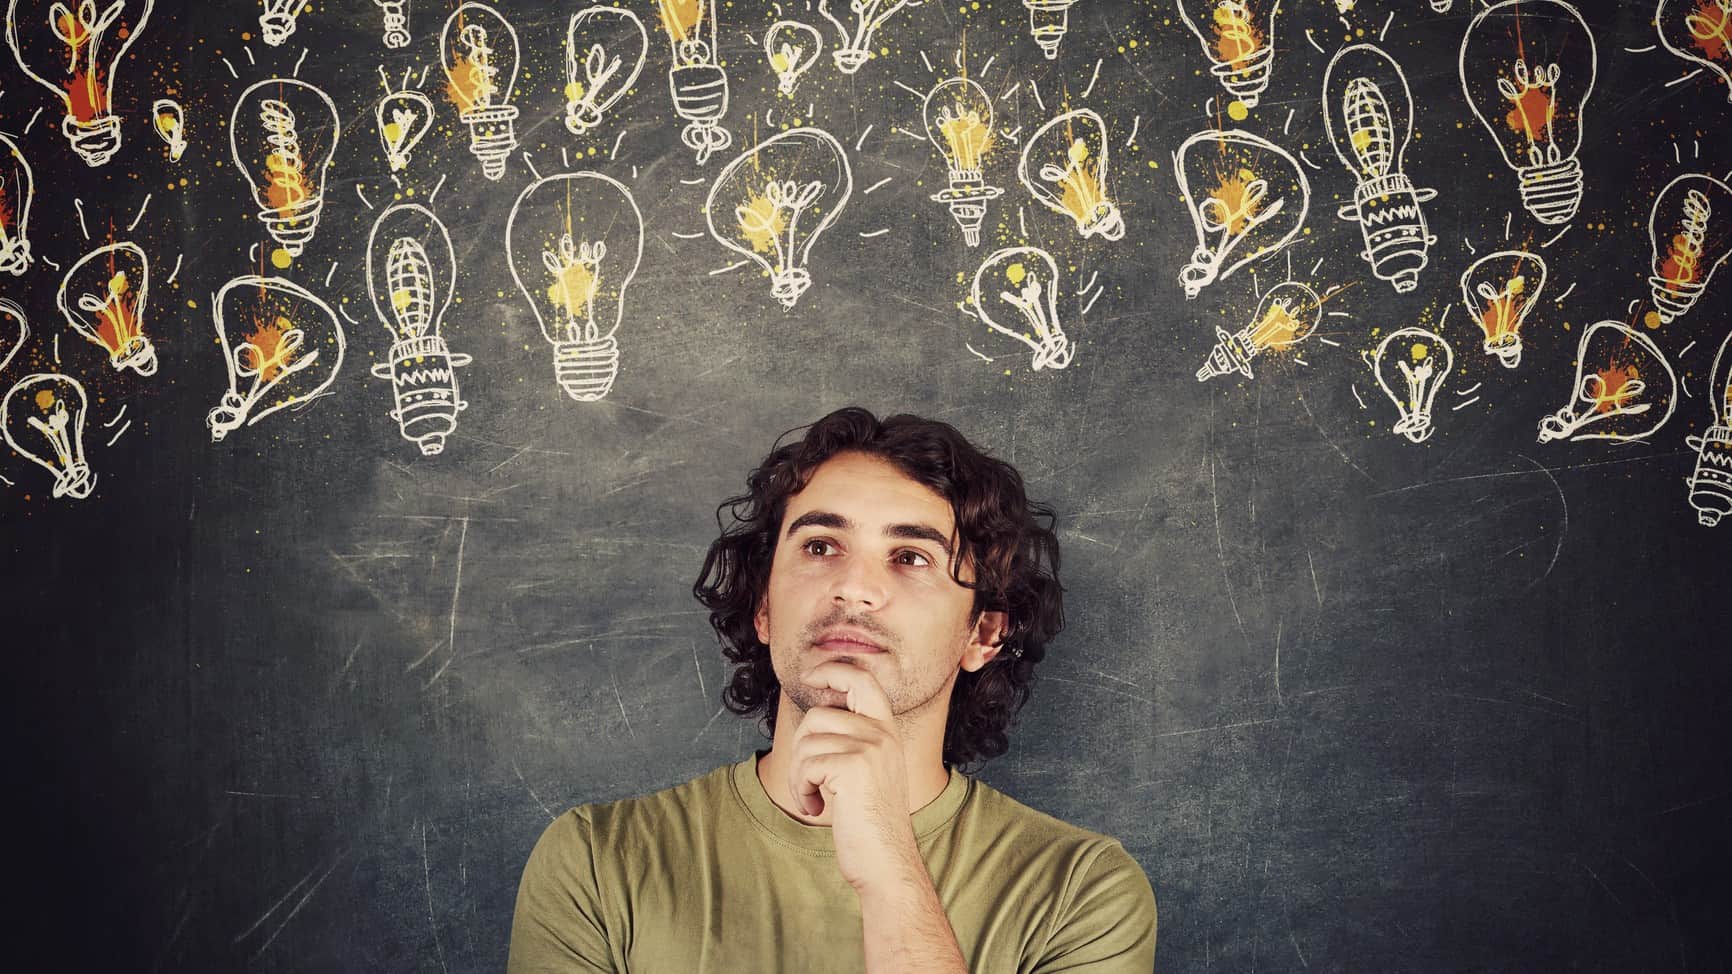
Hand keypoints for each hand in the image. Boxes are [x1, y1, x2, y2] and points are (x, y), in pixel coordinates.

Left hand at [788, 660, 921, 892]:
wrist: (886, 861)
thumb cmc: (870, 822)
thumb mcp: (869, 770)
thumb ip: (853, 740)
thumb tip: (817, 712)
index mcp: (887, 732)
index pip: (862, 680)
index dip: (833, 669)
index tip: (810, 674)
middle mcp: (882, 734)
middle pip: (818, 714)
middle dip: (801, 748)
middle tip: (808, 780)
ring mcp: (870, 748)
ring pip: (807, 741)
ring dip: (798, 775)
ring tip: (814, 799)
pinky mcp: (853, 767)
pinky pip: (805, 765)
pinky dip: (800, 790)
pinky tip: (815, 809)